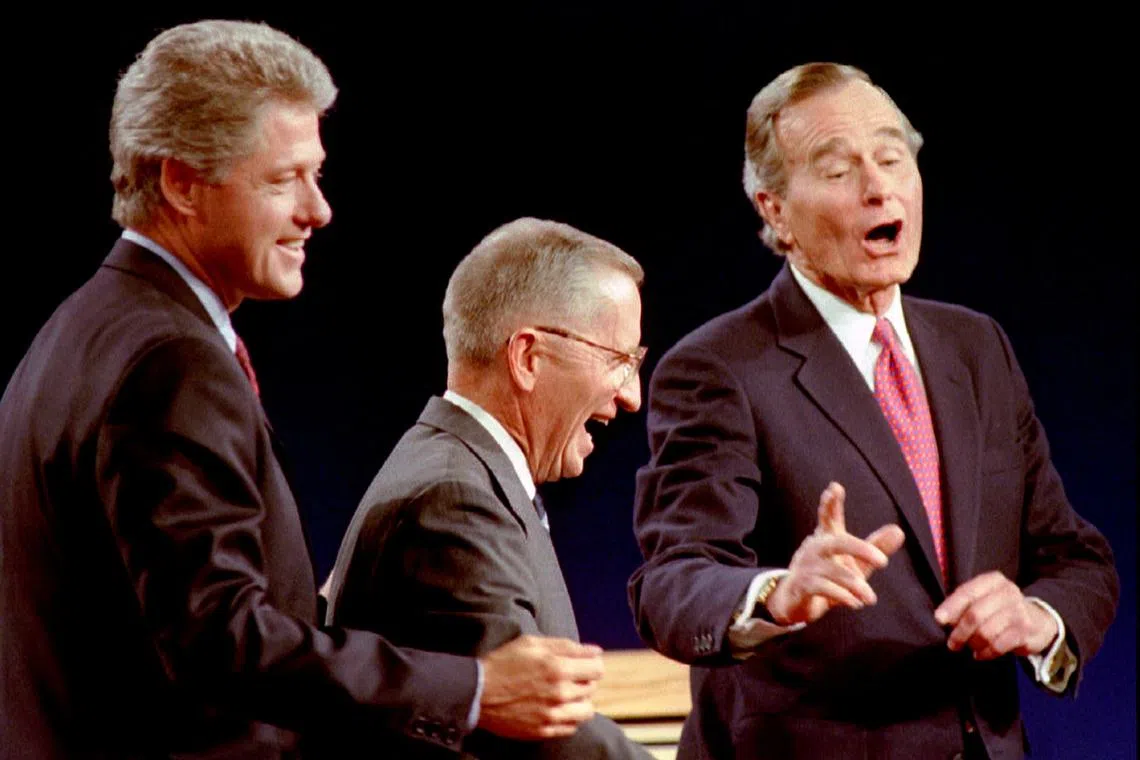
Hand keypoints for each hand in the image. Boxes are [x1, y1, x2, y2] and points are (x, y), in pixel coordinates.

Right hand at [477, 635, 603, 738]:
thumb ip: (566, 646)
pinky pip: (572, 728)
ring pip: (587, 711)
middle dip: (584, 680)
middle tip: (570, 676)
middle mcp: (560, 693)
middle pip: (592, 688)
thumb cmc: (504, 663)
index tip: (584, 663)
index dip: (592, 663)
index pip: (597, 668)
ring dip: (581, 701)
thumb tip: (595, 651)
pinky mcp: (544, 731)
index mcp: (558, 668)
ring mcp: (552, 715)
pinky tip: (557, 708)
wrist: (477, 693)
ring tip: (567, 695)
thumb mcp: (532, 643)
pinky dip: (569, 718)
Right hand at [766, 482, 904, 624]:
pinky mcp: (802, 585)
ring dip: (856, 585)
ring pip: (835, 571)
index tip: (835, 487)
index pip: (828, 517)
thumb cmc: (828, 577)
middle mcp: (815, 548)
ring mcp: (807, 566)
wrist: (795, 602)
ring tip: (871, 598)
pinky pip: (824, 588)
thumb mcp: (855, 564)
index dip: (831, 503)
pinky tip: (855, 603)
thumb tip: (899, 530)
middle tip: (883, 562)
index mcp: (826, 538)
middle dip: (860, 550)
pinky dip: (842, 596)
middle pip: (837, 542)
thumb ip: (875, 548)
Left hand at [934, 571, 1057, 659]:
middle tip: (952, 644)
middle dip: (959, 632)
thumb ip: (965, 603)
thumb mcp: (985, 597)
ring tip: (970, 647)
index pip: (967, 592)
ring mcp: (1019, 612)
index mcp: (993, 580)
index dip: (951, 607)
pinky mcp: (1026, 631)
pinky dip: (986, 652)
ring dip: (973, 644)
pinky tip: (981, 654)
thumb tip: (942, 618)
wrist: (1040, 619)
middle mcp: (1007, 593)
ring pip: (985, 632)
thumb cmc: (1002, 608)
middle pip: (975, 614)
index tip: (939, 619)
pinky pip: (998, 645)